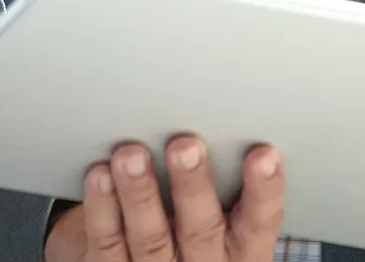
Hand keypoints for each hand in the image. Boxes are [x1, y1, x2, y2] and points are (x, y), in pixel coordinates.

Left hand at [44, 136, 283, 261]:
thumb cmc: (186, 223)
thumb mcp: (219, 212)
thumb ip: (223, 180)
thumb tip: (219, 115)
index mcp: (239, 250)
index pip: (258, 224)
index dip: (264, 191)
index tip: (264, 154)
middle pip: (201, 231)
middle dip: (193, 187)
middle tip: (186, 146)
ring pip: (151, 239)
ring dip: (140, 194)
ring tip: (131, 156)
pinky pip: (107, 244)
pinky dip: (102, 210)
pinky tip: (100, 177)